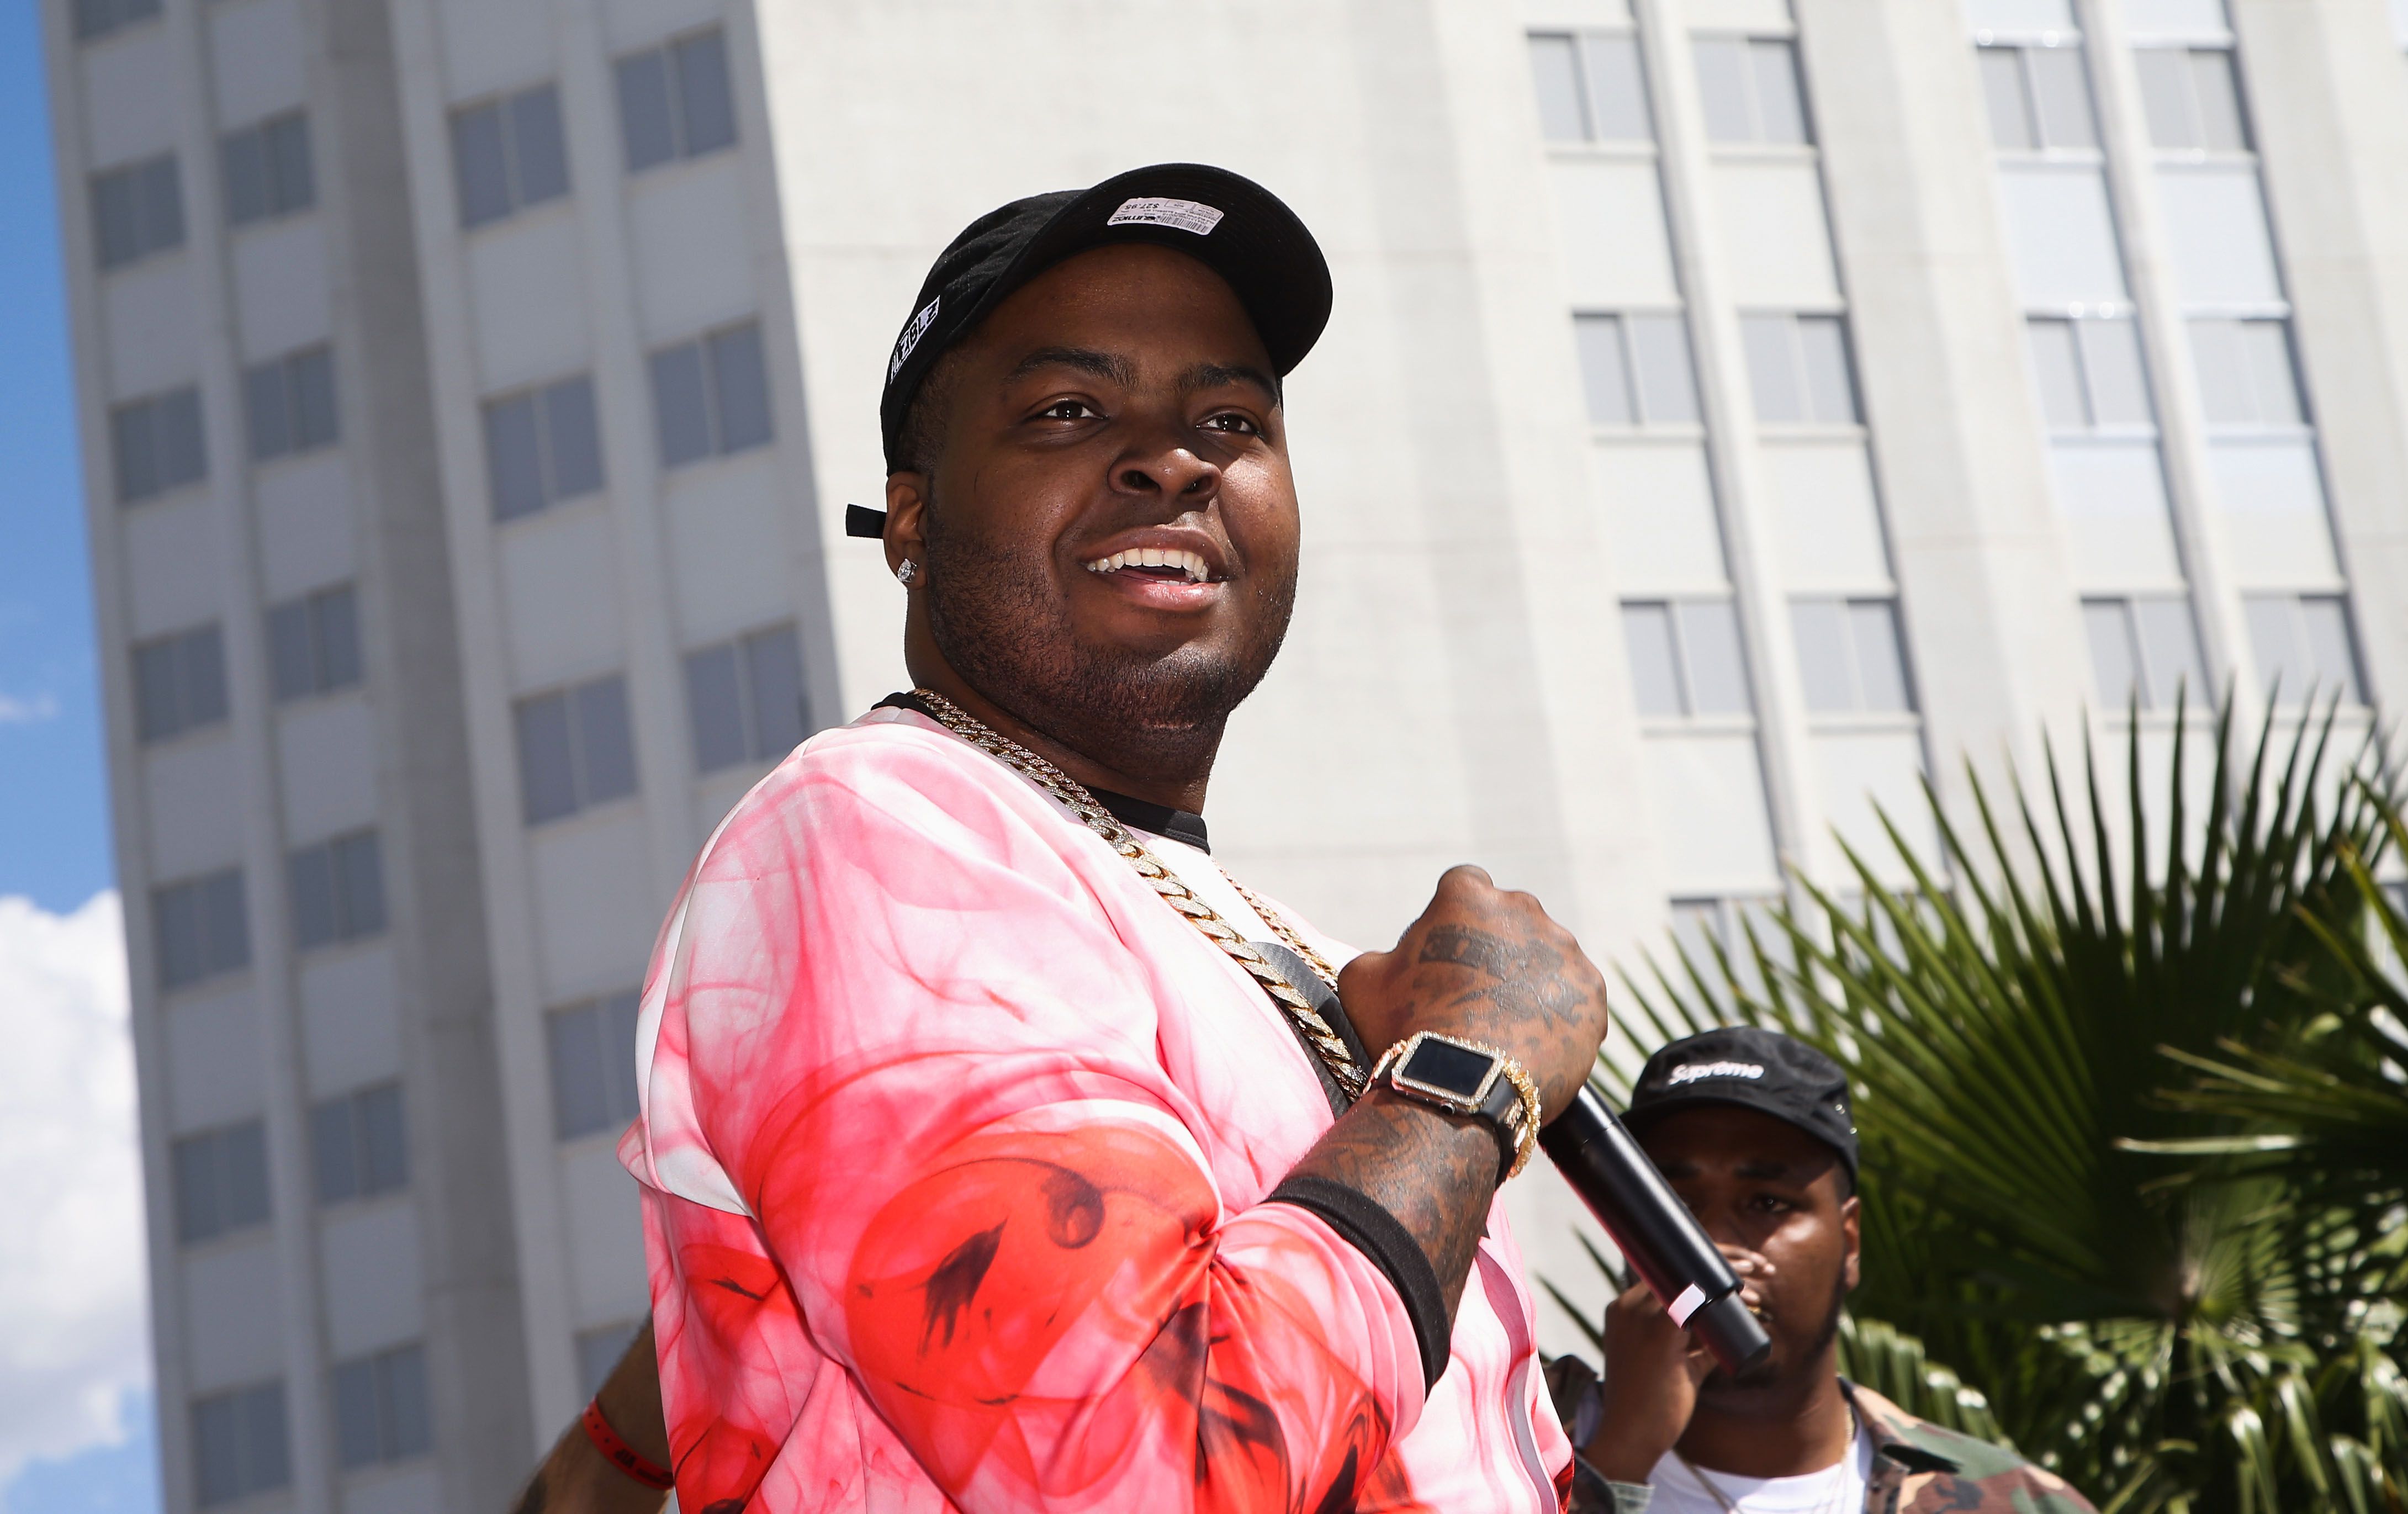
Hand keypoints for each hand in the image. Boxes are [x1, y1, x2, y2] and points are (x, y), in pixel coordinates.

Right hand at [1337, 865, 1612, 1117]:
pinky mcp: (1592, 992)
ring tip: (1506, 1026)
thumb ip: (1381, 956)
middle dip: (1497, 948)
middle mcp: (1522, 909)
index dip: (1454, 918)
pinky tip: (1534, 1042)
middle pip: (1512, 919)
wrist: (1464, 1089)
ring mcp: (1564, 949)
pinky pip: (1576, 998)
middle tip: (1474, 995)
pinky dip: (1559, 1015)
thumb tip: (1391, 962)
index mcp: (1465, 894)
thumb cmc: (1406, 1029)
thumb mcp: (1362, 981)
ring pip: (1547, 958)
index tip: (1446, 953)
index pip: (1465, 885)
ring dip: (1530, 981)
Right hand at [1582, 1246, 1769, 1483]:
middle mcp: (1629, 1306)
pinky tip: (1743, 1292)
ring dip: (1730, 1274)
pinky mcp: (1657, 1334)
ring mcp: (1639, 1317)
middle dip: (1726, 1261)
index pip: (1670, 1272)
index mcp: (1627, 1309)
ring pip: (1690, 1279)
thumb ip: (1700, 1346)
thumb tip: (1731, 1330)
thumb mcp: (1680, 1365)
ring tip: (1760, 1278)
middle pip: (1681, 1268)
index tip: (1744, 1266)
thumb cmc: (1652, 1405)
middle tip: (1762, 1268)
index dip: (1710, 1264)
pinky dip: (1719, 1292)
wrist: (1631, 1438)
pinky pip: (1692, 1300)